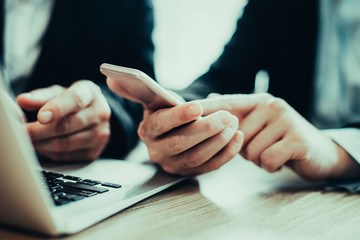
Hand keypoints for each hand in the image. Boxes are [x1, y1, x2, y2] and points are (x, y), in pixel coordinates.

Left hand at [17, 80, 110, 161]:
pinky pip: (66, 156)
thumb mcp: (58, 92)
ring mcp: (100, 134)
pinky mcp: (94, 151)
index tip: (40, 116)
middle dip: (39, 131)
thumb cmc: (73, 102)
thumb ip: (41, 96)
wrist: (94, 115)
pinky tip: (41, 145)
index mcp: (90, 93)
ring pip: (65, 144)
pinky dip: (49, 152)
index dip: (57, 109)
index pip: (75, 100)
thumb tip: (23, 100)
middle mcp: (100, 113)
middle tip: (20, 131)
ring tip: (27, 140)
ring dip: (41, 144)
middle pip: (67, 125)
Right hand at [138, 102, 243, 174]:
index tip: (198, 106)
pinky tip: (237, 136)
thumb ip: (162, 94)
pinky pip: (211, 165)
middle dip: (206, 129)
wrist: (172, 131)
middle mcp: (157, 152)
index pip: (160, 124)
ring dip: (219, 140)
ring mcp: (173, 165)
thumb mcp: (161, 101)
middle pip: (180, 143)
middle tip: (226, 116)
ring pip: (197, 157)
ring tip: (233, 123)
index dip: (179, 116)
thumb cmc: (169, 111)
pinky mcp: (190, 172)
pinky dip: (227, 152)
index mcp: (147, 131)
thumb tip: (153, 87)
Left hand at [199, 93, 359, 180]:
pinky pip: (267, 159)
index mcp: (258, 100)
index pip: (227, 103)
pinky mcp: (297, 139)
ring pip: (250, 150)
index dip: (206, 109)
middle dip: (242, 148)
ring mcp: (286, 120)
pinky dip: (270, 166)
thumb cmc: (279, 140)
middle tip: (261, 146)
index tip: (185, 111)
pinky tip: (281, 160)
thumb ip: (235, 114)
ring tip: (272, 152)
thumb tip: (207, 99)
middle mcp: (271, 104)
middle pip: (235, 134)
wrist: (318, 152)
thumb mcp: (257, 124)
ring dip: (257, 159)